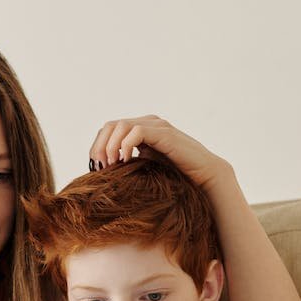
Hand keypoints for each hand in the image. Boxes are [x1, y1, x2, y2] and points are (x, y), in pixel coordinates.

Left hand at [88, 116, 230, 190]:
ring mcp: (156, 126)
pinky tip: (126, 161)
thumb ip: (128, 163)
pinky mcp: (164, 133)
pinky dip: (125, 145)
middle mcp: (147, 123)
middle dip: (100, 146)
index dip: (97, 146)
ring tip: (111, 165)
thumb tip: (104, 172)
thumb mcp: (145, 168)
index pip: (109, 129)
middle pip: (110, 125)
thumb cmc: (176, 177)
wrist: (204, 178)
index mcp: (140, 129)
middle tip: (100, 167)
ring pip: (121, 125)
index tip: (97, 168)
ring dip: (111, 146)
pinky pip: (136, 131)